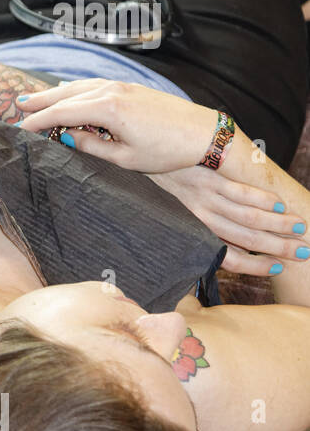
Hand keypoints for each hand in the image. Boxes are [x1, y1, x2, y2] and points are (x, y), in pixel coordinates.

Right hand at [14, 79, 217, 171]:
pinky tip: (70, 92)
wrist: (204, 134)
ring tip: (37, 99)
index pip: (62, 113)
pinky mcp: (131, 87)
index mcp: (108, 109)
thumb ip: (91, 146)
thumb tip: (66, 138)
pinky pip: (94, 85)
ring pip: (79, 86)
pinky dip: (76, 89)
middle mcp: (112, 91)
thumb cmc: (168, 150)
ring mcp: (122, 86)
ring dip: (56, 93)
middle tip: (18, 107)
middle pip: (66, 94)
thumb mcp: (125, 158)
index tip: (20, 129)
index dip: (38, 121)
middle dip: (41, 102)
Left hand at [148, 165, 306, 275]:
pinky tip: (279, 205)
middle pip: (247, 239)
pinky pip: (240, 192)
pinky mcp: (206, 178)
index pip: (228, 258)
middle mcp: (199, 220)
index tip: (279, 267)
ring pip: (249, 217)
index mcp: (191, 234)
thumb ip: (195, 234)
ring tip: (300, 228)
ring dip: (279, 225)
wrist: (136, 162)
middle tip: (305, 252)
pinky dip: (263, 200)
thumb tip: (223, 248)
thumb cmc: (154, 196)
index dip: (255, 266)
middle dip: (279, 248)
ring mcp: (204, 198)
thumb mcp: (169, 221)